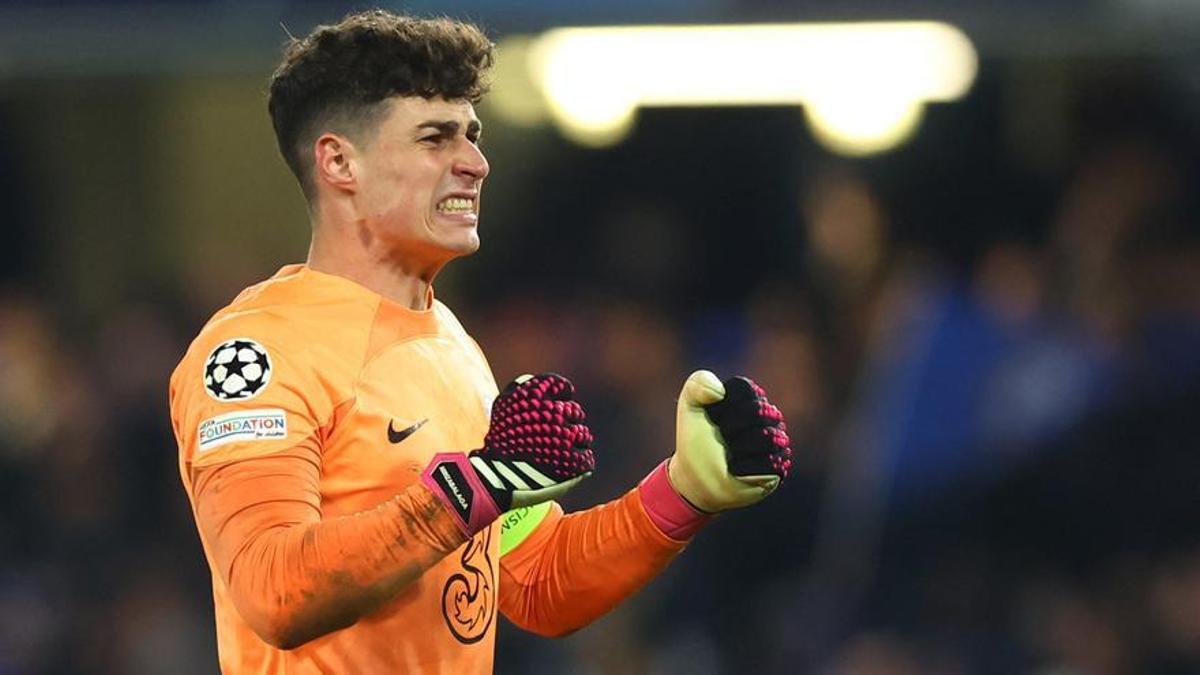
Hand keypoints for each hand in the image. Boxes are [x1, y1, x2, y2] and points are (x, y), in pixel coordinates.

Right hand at [423, 373, 594, 535]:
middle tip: (559, 431)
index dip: (562, 394)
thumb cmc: (497, 441)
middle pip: (574, 411)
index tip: (558, 403)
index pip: (561, 386)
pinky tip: (570, 464)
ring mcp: (564, 437)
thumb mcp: (503, 406)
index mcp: (536, 397)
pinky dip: (580, 461)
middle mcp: (553, 413)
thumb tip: (534, 381)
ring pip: (583, 434)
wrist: (494, 477)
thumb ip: (519, 388)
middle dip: (569, 420)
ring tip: (563, 449)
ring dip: (576, 440)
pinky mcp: (571, 461)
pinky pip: (585, 457)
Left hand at [668, 370, 791, 512]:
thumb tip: (720, 392)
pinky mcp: (780, 465)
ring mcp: (776, 439)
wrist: (696, 477)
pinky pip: (769, 462)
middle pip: (758, 411)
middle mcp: (767, 415)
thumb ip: (698, 383)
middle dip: (730, 428)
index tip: (713, 417)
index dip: (723, 405)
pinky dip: (745, 467)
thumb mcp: (689, 405)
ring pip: (767, 437)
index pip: (745, 389)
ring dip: (738, 448)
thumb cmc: (695, 440)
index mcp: (748, 396)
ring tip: (730, 454)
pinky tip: (737, 469)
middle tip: (721, 438)